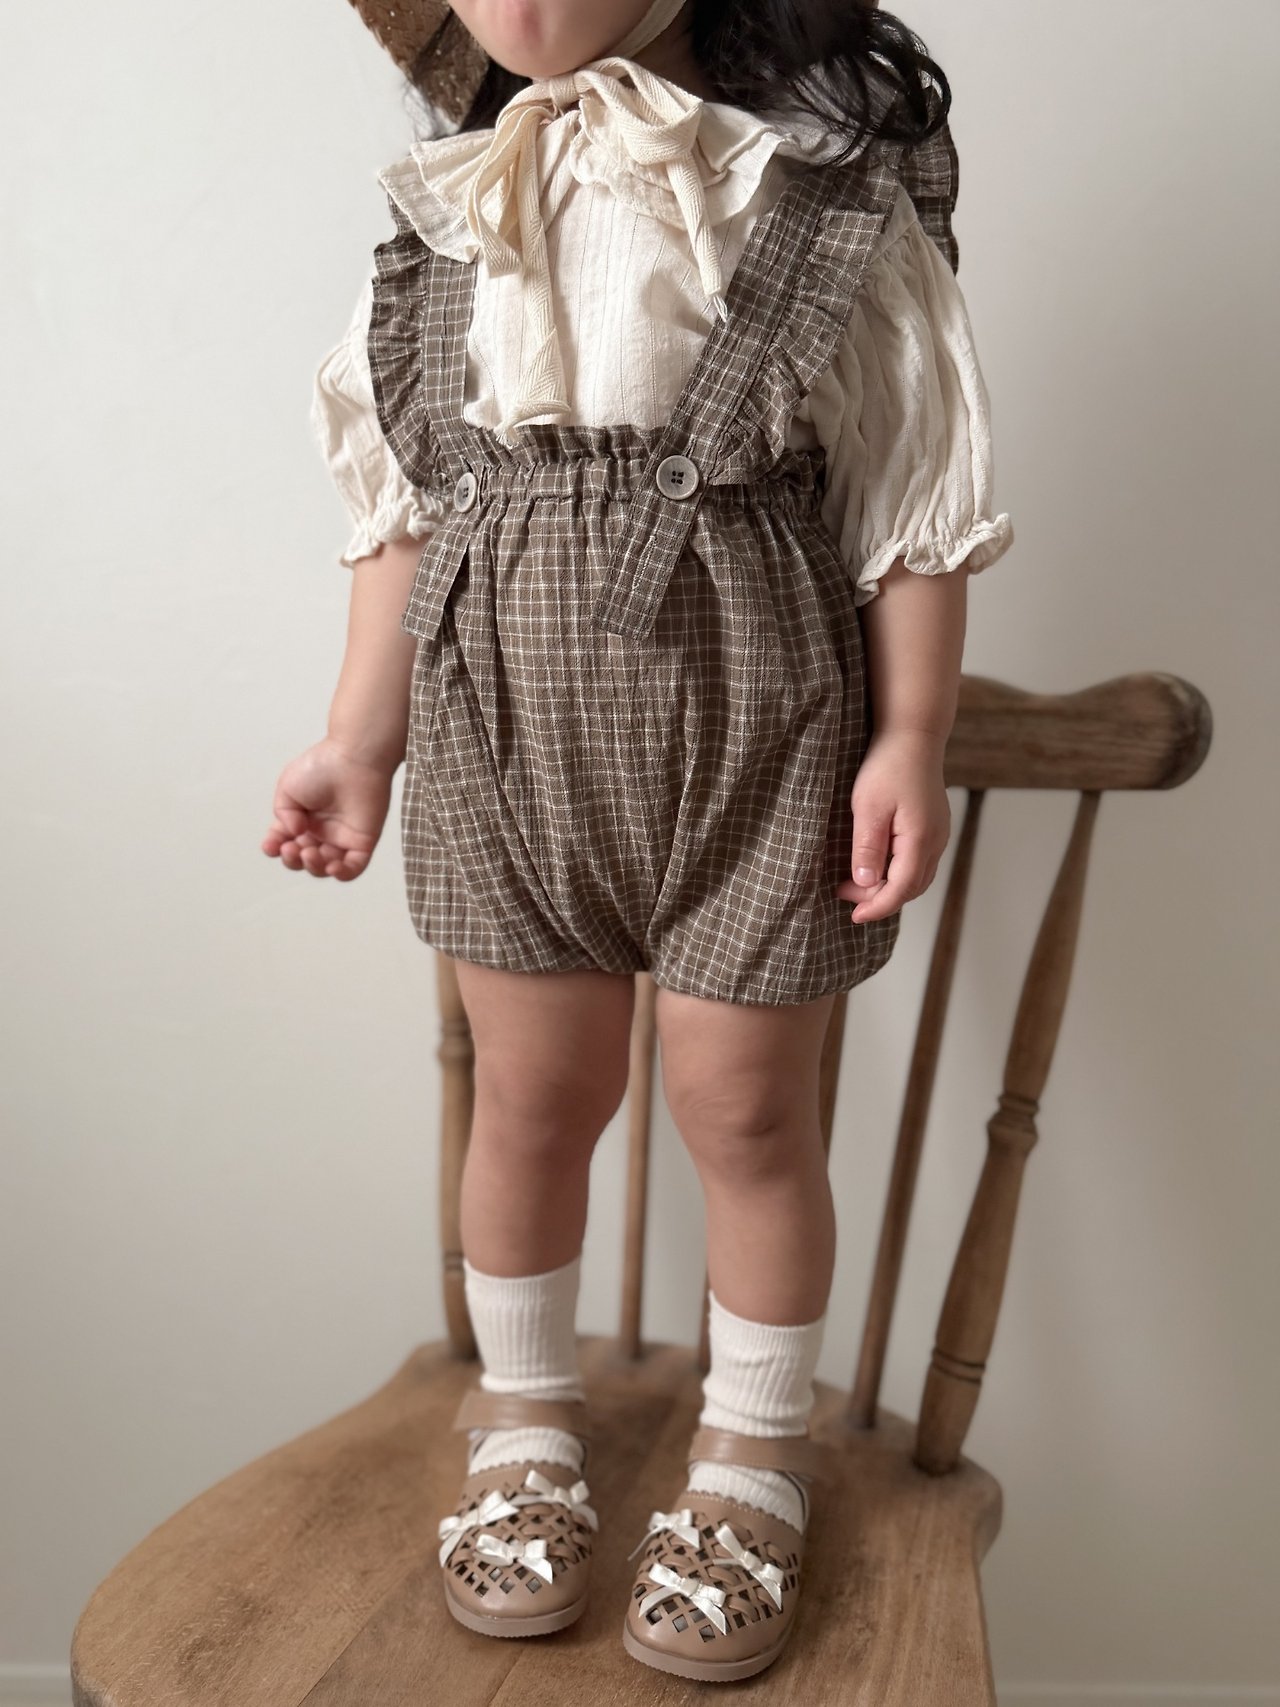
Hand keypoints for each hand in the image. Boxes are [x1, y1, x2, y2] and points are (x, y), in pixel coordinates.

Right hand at [261, 737, 395, 880]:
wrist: (352, 758)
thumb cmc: (321, 767)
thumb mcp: (287, 788)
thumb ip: (282, 814)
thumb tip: (293, 833)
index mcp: (301, 818)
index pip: (284, 842)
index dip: (274, 848)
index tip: (271, 845)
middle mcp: (320, 831)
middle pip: (303, 859)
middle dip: (293, 860)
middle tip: (293, 847)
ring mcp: (341, 838)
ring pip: (325, 867)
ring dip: (313, 867)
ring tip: (310, 852)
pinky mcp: (362, 842)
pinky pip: (353, 868)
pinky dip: (342, 874)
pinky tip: (332, 866)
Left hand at [834, 729, 950, 923]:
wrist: (912, 735)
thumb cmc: (888, 766)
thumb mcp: (868, 807)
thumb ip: (867, 847)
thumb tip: (865, 883)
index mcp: (920, 840)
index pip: (900, 890)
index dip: (876, 907)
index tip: (853, 916)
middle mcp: (936, 842)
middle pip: (911, 889)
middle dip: (879, 899)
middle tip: (844, 893)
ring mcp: (938, 834)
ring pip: (918, 877)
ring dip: (889, 887)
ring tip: (857, 883)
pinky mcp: (934, 827)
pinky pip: (920, 862)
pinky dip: (899, 873)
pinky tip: (877, 866)